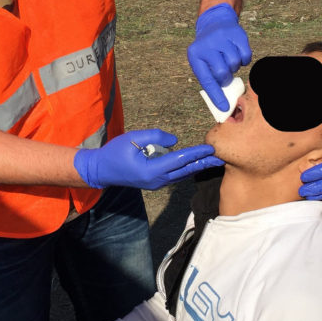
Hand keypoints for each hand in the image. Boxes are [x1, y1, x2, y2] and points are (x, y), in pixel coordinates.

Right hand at [74, 130, 222, 189]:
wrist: (100, 171)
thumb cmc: (114, 152)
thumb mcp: (132, 138)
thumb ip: (155, 136)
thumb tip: (174, 140)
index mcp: (151, 170)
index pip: (179, 160)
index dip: (196, 153)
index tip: (210, 148)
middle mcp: (157, 180)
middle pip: (185, 171)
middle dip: (203, 163)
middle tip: (220, 157)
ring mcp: (156, 184)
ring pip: (182, 175)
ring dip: (197, 167)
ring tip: (212, 161)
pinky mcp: (155, 183)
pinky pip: (175, 176)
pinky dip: (187, 169)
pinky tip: (195, 164)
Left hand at [187, 3, 251, 110]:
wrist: (215, 22)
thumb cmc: (209, 50)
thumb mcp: (203, 61)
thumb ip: (211, 79)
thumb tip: (224, 102)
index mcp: (195, 55)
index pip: (207, 80)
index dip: (216, 96)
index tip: (225, 108)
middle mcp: (207, 44)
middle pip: (223, 73)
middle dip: (226, 77)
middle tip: (225, 73)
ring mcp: (222, 37)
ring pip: (235, 64)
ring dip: (234, 66)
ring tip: (228, 60)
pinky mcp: (237, 34)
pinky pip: (246, 56)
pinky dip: (244, 59)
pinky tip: (237, 53)